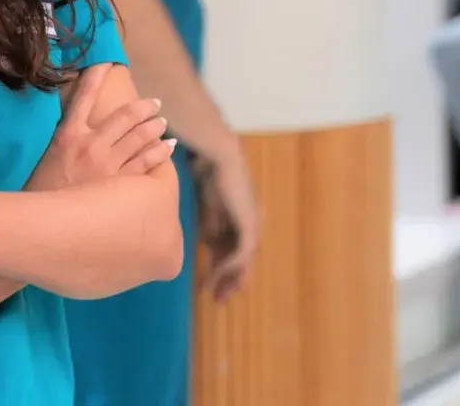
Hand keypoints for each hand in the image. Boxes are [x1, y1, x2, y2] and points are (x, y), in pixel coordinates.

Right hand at [29, 62, 177, 191]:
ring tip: (161, 123)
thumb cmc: (40, 192)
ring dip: (155, 126)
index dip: (97, 76)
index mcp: (67, 135)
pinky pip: (146, 163)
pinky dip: (160, 152)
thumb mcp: (46, 158)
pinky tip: (167, 146)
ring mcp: (106, 165)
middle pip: (126, 116)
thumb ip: (63, 139)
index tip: (108, 62)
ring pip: (141, 136)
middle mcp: (90, 145)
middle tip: (154, 103)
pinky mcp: (119, 186)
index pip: (85, 96)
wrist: (39, 224)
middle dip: (145, 106)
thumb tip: (76, 125)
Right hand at [195, 145, 259, 303]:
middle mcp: (249, 225)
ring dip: (230, 279)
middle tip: (218, 301)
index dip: (222, 271)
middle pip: (242, 261)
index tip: (209, 287)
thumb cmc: (209, 177)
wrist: (217, 160)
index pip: (232, 252)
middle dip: (229, 282)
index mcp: (238, 221)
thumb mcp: (208, 210)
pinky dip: (230, 266)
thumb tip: (208, 246)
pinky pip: (242, 253)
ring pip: (243, 261)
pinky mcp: (249, 224)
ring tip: (217, 295)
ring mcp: (252, 225)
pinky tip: (218, 276)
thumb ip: (210, 229)